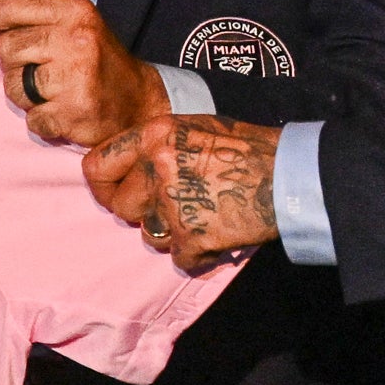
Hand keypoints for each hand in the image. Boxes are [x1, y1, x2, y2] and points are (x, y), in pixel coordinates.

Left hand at [0, 0, 170, 146]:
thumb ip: (26, 14)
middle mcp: (75, 39)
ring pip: (13, 87)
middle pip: (7, 50)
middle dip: (14, 65)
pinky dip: (43, 121)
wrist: (140, 100)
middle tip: (40, 71)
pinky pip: (32, 119)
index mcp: (72, 10)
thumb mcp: (69, 23)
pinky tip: (64, 113)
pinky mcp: (74, 112)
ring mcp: (75, 77)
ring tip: (54, 93)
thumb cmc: (95, 60)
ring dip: (26, 96)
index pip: (11, 6)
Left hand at [85, 114, 283, 269]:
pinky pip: (179, 257)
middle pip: (122, 208)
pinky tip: (218, 233)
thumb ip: (156, 145)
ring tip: (202, 216)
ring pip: (148, 236)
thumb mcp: (193, 126)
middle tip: (175, 206)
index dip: (102, 187)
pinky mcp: (194, 237)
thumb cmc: (245, 147)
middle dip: (144, 213)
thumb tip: (127, 167)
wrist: (289, 174)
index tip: (114, 194)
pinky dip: (198, 253)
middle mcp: (158, 168)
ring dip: (171, 233)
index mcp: (154, 135)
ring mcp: (174, 205)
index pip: (96, 167)